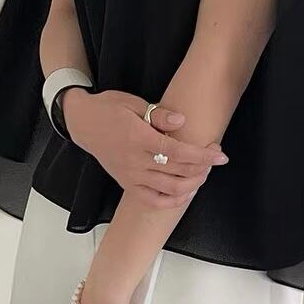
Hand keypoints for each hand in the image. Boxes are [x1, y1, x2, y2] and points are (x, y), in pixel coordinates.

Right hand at [62, 88, 227, 208]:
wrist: (83, 123)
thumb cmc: (109, 109)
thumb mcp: (134, 103)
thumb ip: (159, 114)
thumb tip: (182, 122)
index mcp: (138, 138)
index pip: (178, 152)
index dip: (202, 155)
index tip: (220, 155)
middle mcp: (135, 161)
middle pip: (178, 172)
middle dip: (202, 168)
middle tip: (214, 158)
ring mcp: (130, 176)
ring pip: (170, 189)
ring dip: (193, 184)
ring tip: (204, 172)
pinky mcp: (127, 184)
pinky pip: (153, 200)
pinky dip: (173, 201)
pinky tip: (186, 192)